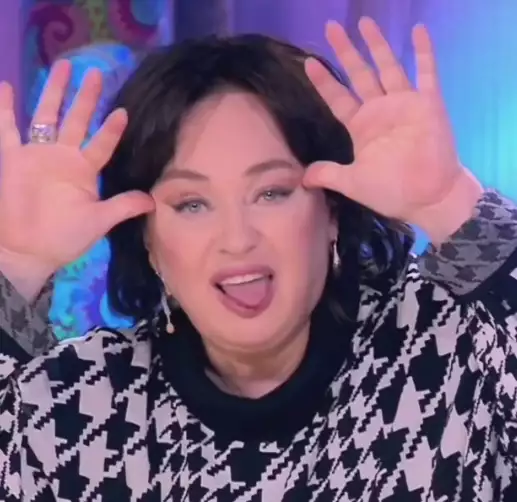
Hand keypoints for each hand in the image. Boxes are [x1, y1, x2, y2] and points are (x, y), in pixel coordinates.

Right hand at [0, 61, 153, 290]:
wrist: (29, 250)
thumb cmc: (65, 237)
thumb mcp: (99, 221)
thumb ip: (123, 207)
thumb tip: (153, 201)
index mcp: (85, 170)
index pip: (102, 143)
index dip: (111, 129)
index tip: (123, 111)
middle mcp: (64, 157)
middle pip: (77, 120)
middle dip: (86, 98)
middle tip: (96, 72)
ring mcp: (38, 155)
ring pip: (47, 116)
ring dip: (54, 92)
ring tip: (64, 66)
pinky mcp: (14, 159)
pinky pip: (7, 129)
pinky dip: (5, 109)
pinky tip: (6, 86)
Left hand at [303, 18, 481, 241]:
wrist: (428, 198)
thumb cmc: (391, 191)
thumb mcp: (352, 183)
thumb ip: (327, 174)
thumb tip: (301, 177)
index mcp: (360, 127)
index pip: (337, 98)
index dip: (324, 81)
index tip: (309, 62)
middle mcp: (379, 111)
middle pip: (359, 75)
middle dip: (345, 52)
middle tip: (330, 28)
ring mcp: (404, 104)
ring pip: (388, 67)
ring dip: (377, 45)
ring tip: (364, 21)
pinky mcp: (428, 104)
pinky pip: (427, 72)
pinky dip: (424, 52)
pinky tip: (419, 29)